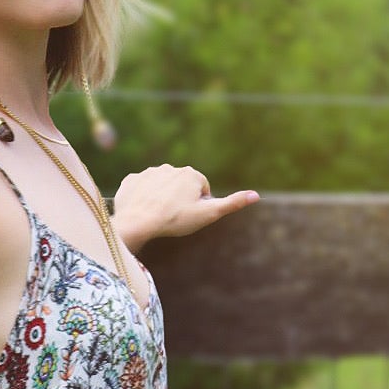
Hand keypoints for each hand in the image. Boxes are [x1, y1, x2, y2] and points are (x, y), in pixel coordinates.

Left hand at [112, 163, 257, 249]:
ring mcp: (148, 172)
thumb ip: (232, 203)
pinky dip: (142, 199)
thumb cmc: (175, 219)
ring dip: (160, 199)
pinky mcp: (131, 180)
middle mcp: (170, 167)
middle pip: (180, 187)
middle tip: (173, 217)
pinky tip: (141, 210)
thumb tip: (256, 195)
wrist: (138, 221)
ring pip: (160, 188)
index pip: (200, 190)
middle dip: (179, 200)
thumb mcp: (208, 214)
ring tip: (157, 215)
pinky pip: (140, 190)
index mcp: (191, 174)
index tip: (188, 216)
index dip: (197, 206)